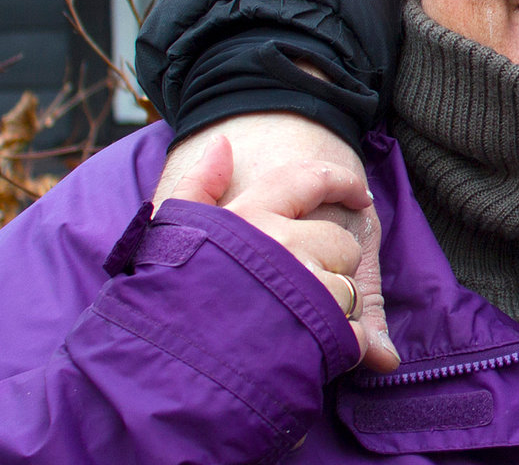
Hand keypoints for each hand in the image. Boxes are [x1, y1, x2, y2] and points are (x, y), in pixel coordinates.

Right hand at [156, 112, 398, 371]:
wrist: (158, 373)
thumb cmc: (165, 300)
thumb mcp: (173, 236)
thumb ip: (199, 187)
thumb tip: (222, 144)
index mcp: (250, 217)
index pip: (310, 180)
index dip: (342, 182)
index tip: (359, 195)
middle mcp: (282, 245)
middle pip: (341, 242)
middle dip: (331, 265)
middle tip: (297, 288)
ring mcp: (305, 288)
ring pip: (348, 288)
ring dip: (332, 308)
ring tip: (291, 324)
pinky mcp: (321, 333)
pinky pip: (354, 334)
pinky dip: (342, 346)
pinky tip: (308, 352)